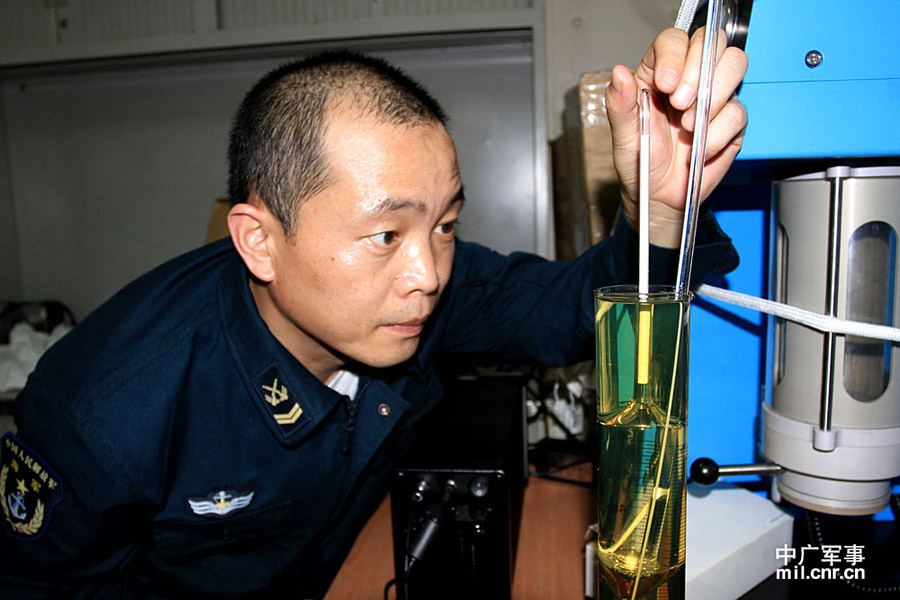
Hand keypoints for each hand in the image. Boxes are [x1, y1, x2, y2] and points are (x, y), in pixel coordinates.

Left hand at [605, 27, 747, 247]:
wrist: (660, 198)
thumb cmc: (640, 164)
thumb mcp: (624, 136)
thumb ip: (620, 104)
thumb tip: (619, 74)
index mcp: (658, 74)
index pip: (674, 40)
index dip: (675, 54)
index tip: (667, 84)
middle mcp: (689, 79)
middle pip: (711, 42)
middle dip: (697, 73)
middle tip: (680, 106)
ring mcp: (714, 97)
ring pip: (734, 65)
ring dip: (712, 97)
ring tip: (689, 127)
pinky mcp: (731, 120)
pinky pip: (737, 112)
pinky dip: (717, 133)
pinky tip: (699, 148)